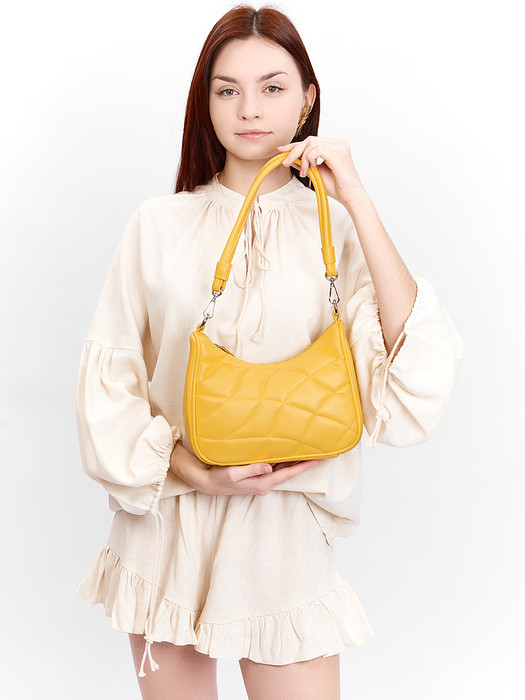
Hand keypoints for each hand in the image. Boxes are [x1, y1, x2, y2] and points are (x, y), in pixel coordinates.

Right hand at [170, 441, 322, 495]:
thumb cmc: (213, 476)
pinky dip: (281, 457)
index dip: (304, 466)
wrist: (198, 478)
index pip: (287, 473)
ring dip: (293, 459)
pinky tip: (285, 450)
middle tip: (320, 449)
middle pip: (288, 470)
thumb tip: (269, 466)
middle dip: (304, 461)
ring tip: (307, 447)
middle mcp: (262, 482)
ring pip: (281, 467)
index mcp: (260, 483)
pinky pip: (272, 465)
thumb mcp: (229, 473)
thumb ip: (249, 470)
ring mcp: (257, 478)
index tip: (320, 457)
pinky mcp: (252, 473)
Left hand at [277, 136, 368, 207]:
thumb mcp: (316, 173)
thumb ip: (305, 164)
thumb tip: (290, 159)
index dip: (295, 145)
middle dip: (295, 151)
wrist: (350, 196)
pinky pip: (317, 150)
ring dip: (303, 158)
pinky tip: (312, 168)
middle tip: (286, 163)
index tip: (281, 150)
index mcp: (335, 145)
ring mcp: (340, 146)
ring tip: (304, 172)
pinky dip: (310, 159)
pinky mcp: (338, 152)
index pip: (312, 141)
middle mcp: (338, 143)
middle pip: (310, 139)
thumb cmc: (337, 187)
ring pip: (311, 143)